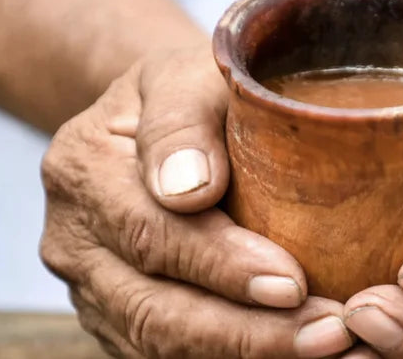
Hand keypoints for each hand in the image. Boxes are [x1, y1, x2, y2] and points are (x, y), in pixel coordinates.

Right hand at [39, 47, 353, 357]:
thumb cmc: (189, 87)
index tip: (293, 282)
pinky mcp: (116, 320)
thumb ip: (182, 120)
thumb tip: (188, 189)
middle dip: (245, 332)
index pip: (151, 232)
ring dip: (244, 353)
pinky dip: (229, 358)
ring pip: (157, 344)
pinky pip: (165, 355)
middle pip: (151, 308)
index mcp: (81, 167)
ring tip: (325, 346)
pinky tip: (292, 348)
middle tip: (330, 332)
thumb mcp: (185, 73)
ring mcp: (89, 287)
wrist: (158, 114)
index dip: (221, 265)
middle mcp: (72, 239)